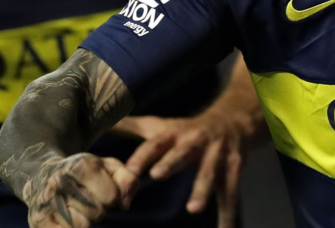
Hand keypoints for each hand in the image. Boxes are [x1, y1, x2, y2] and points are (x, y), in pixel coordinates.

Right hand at [23, 153, 137, 227]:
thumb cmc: (83, 174)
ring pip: (81, 227)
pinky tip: (67, 220)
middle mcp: (59, 182)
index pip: (112, 196)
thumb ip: (127, 179)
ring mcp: (46, 202)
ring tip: (77, 210)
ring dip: (84, 222)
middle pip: (97, 213)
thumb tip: (124, 204)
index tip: (102, 191)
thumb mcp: (108, 167)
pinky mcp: (37, 221)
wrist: (42, 175)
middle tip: (87, 201)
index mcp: (80, 166)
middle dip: (98, 210)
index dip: (113, 198)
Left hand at [117, 109, 252, 226]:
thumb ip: (131, 127)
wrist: (232, 120)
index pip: (155, 144)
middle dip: (172, 162)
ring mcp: (217, 154)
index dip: (142, 156)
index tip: (129, 170)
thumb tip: (100, 122)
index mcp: (175, 133)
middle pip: (183, 152)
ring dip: (202, 189)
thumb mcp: (160, 126)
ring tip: (193, 209)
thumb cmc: (187, 129)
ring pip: (210, 172)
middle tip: (157, 175)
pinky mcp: (234, 167)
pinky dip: (228, 214)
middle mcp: (196, 141)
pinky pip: (231, 193)